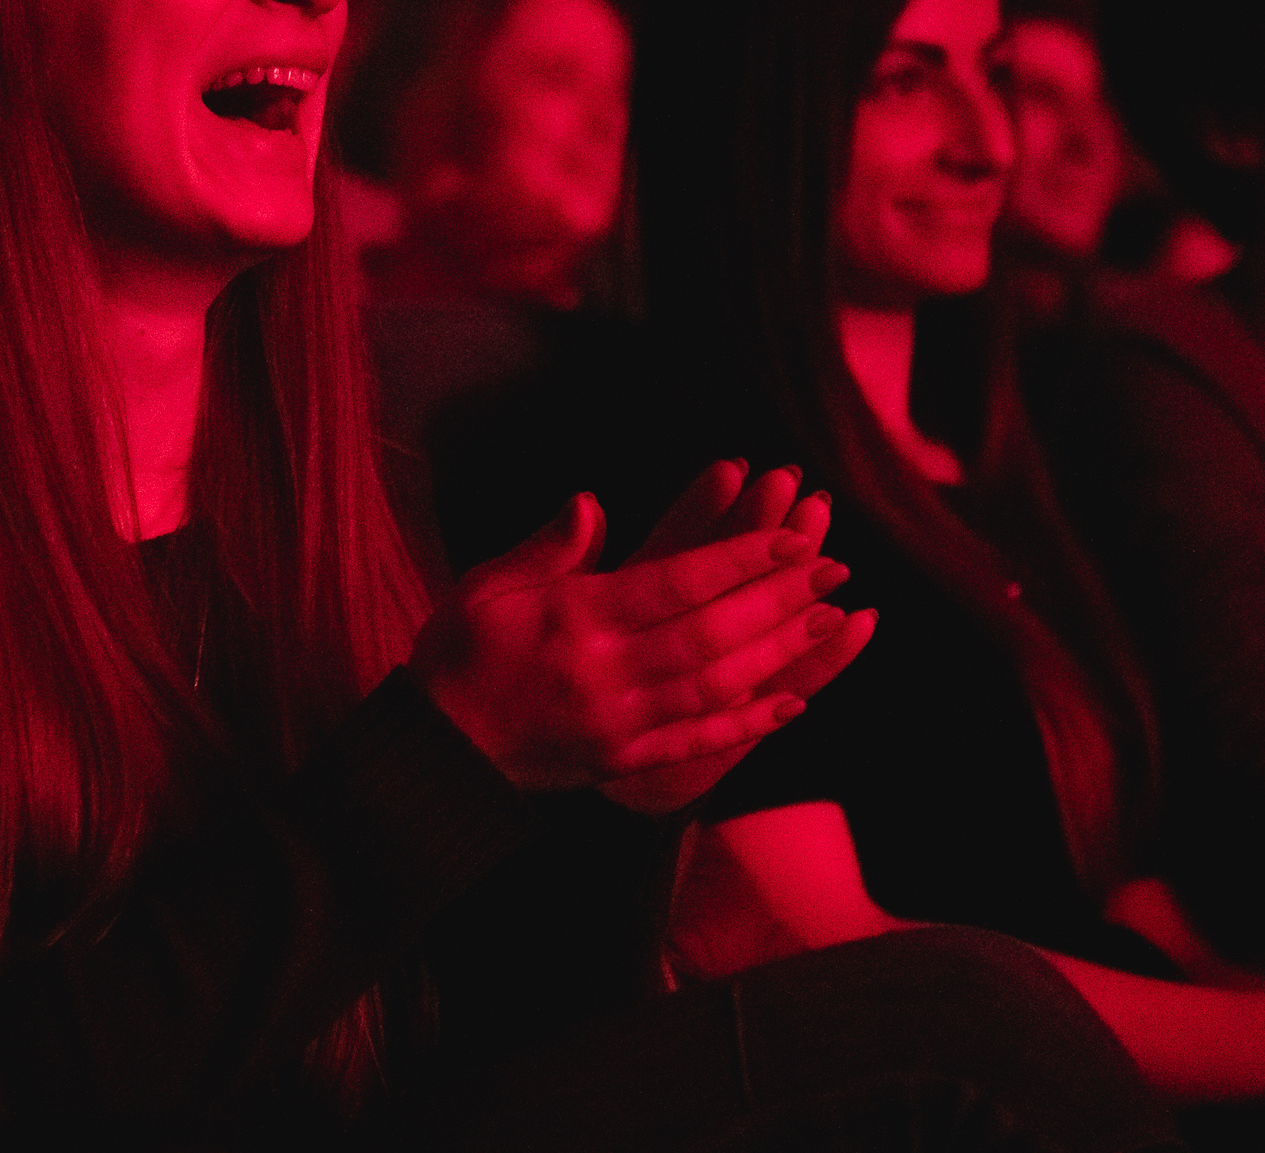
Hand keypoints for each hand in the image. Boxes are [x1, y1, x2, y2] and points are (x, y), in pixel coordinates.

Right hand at [409, 477, 851, 792]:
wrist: (434, 753)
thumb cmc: (456, 656)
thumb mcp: (485, 587)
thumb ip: (547, 548)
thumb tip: (593, 504)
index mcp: (574, 619)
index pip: (676, 582)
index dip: (740, 557)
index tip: (790, 535)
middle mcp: (605, 672)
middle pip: (711, 632)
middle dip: (778, 598)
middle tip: (831, 567)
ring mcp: (618, 722)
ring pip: (716, 684)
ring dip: (778, 652)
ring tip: (828, 620)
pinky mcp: (622, 760)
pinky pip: (697, 741)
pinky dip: (748, 722)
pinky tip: (792, 702)